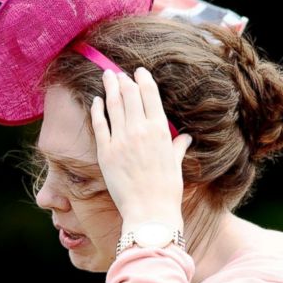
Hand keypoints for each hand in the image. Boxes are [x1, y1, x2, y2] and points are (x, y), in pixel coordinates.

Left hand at [91, 67, 191, 228]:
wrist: (150, 211)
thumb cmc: (167, 190)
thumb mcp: (176, 165)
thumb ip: (178, 147)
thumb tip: (186, 137)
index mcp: (161, 131)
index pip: (150, 96)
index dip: (143, 80)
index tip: (139, 72)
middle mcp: (140, 131)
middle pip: (130, 96)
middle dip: (124, 80)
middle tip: (119, 72)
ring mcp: (121, 140)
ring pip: (114, 105)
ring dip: (110, 88)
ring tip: (107, 77)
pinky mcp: (105, 152)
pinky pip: (100, 124)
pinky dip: (97, 109)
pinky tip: (96, 100)